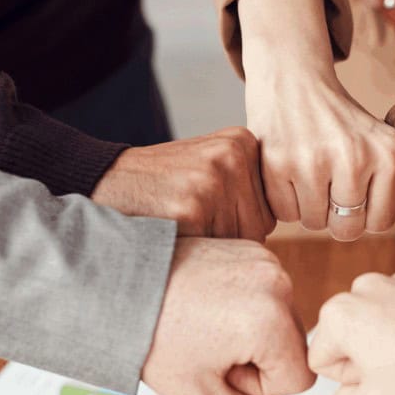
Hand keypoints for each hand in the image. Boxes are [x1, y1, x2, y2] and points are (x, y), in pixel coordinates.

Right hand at [90, 128, 273, 241]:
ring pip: (242, 242)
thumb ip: (245, 184)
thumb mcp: (207, 166)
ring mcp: (213, 179)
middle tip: (188, 220)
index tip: (203, 210)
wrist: (99, 181)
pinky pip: (215, 251)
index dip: (236, 222)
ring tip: (178, 223)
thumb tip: (295, 216)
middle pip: (261, 227)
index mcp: (242, 142)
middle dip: (229, 236)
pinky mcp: (193, 206)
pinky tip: (170, 231)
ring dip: (213, 247)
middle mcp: (233, 155)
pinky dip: (193, 253)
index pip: (269, 207)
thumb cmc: (158, 187)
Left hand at [141, 238, 315, 394]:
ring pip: (279, 322)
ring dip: (250, 333)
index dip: (259, 387)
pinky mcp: (253, 250)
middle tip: (208, 348)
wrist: (122, 286)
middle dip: (255, 358)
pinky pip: (265, 296)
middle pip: (291, 347)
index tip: (220, 369)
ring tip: (206, 326)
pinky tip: (208, 307)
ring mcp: (266, 261)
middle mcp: (277, 283)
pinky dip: (242, 307)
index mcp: (271, 320)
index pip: (298, 379)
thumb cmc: (153, 334)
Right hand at [239, 0, 394, 240]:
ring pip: (313, 223)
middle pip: (348, 229)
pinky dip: (282, 199)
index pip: (381, 223)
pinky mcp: (278, 162)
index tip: (354, 190)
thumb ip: (392, 184)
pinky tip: (287, 169)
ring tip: (307, 172)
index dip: (364, 213)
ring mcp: (314, 161)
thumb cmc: (340, 121)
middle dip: (335, 217)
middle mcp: (355, 157)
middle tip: (327, 187)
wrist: (294, 77)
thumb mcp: (381, 142)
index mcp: (389, 153)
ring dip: (307, 207)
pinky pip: (284, 213)